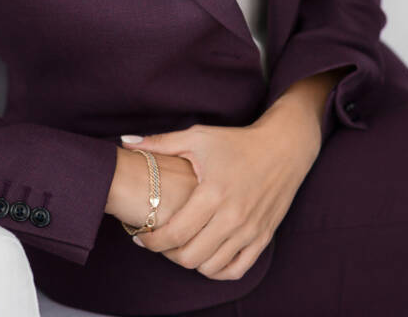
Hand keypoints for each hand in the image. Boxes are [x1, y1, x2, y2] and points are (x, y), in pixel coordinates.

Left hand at [124, 114, 319, 280]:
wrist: (282, 148)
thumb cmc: (236, 141)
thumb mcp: (197, 137)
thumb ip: (160, 142)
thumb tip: (125, 140)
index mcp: (212, 193)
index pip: (175, 233)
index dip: (151, 240)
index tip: (140, 235)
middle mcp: (232, 217)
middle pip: (190, 257)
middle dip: (167, 254)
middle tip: (158, 241)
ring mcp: (250, 230)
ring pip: (211, 267)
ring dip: (190, 262)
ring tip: (180, 246)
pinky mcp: (263, 237)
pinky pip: (236, 270)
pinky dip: (217, 270)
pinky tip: (205, 255)